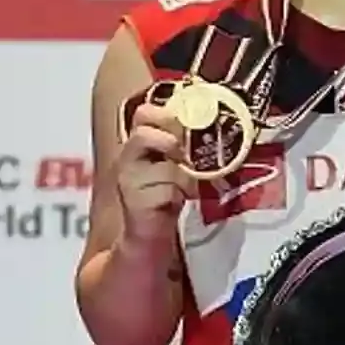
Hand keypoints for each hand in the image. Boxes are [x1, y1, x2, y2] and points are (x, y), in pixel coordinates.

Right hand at [114, 103, 193, 250]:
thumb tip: (216, 124)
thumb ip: (185, 142)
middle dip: (171, 141)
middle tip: (185, 155)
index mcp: (140, 140)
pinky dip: (180, 194)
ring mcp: (129, 178)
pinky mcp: (135, 201)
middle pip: (143, 134)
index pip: (144, 113)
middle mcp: (129, 155)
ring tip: (188, 185)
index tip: (188, 125)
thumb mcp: (177, 161)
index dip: (167, 114)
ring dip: (184, 175)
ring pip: (164, 166)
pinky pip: (167, 190)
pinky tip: (180, 200)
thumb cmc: (168, 191)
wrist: (151, 232)